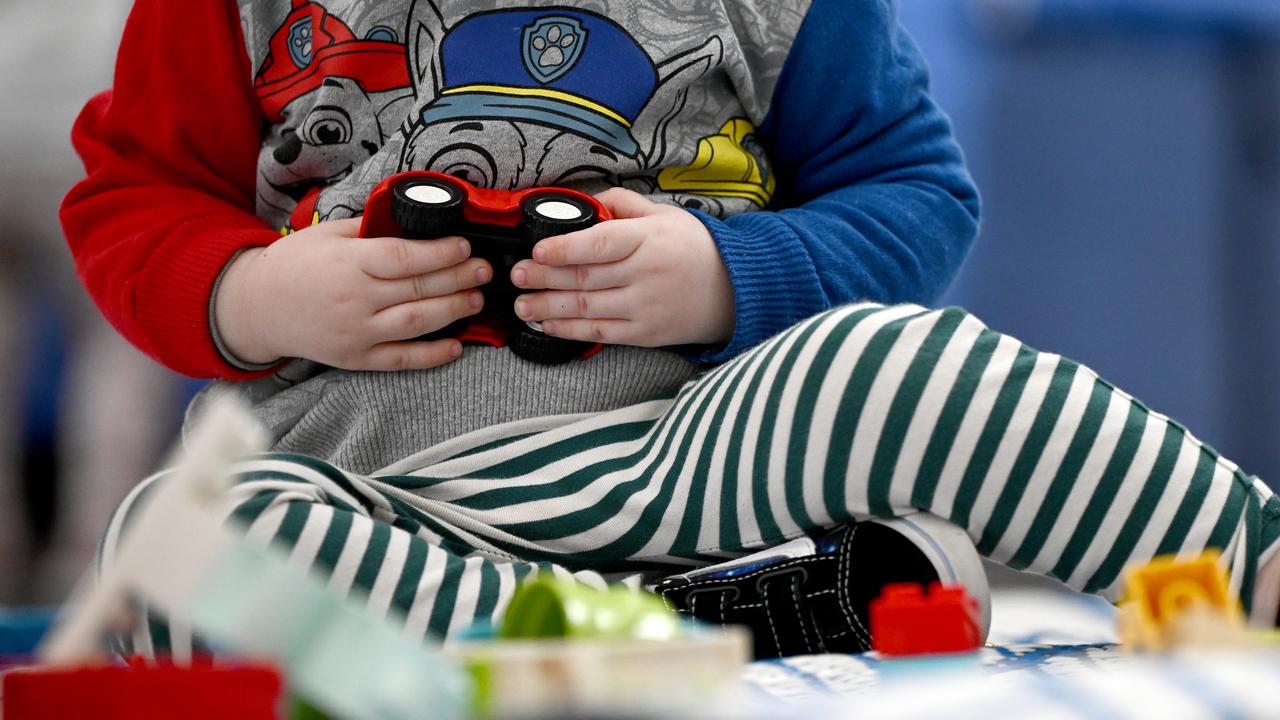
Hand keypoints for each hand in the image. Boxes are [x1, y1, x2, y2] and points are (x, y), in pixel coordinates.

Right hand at [214, 218, 491, 370]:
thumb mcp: (326, 234)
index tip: (466, 246)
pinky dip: (432, 355)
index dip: (440, 253)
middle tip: (485, 271)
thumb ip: (368, 229)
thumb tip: (414, 220)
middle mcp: (353, 299)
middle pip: (417, 289)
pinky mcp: (355, 359)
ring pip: (415, 323)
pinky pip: (402, 359)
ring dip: (453, 311)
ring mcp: (355, 332)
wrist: (256, 308)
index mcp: (347, 262)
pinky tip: (457, 345)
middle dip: (458, 279)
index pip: (404, 258)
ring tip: (476, 299)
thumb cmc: (295, 264)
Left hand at [510, 189, 734, 347]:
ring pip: (587, 308)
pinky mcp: (644, 333)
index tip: (537, 250)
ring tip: (522, 305)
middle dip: (545, 278)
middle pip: (586, 277)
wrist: (734, 290)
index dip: (565, 249)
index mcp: (647, 239)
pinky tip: (547, 325)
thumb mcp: (664, 214)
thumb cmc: (694, 248)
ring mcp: (644, 306)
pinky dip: (570, 330)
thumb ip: (623, 204)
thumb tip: (583, 200)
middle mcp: (645, 274)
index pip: (600, 243)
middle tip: (517, 276)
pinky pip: (600, 333)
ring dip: (549, 307)